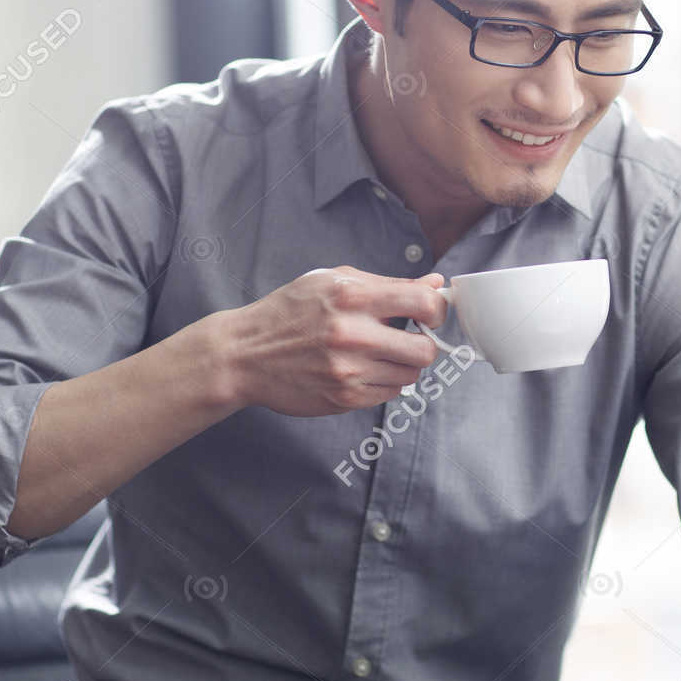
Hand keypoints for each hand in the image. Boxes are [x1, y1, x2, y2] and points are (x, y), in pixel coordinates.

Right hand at [212, 266, 446, 415]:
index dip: (436, 309)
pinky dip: (384, 383)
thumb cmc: (288, 312)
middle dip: (423, 344)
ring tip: (379, 354)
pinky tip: (363, 370)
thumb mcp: (332, 281)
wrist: (244, 354)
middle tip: (408, 338)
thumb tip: (435, 283)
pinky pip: (389, 395)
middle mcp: (353, 335)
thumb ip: (386, 283)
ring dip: (403, 365)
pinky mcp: (344, 399)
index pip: (423, 303)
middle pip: (425, 350)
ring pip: (410, 376)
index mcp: (352, 296)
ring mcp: (349, 371)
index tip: (429, 313)